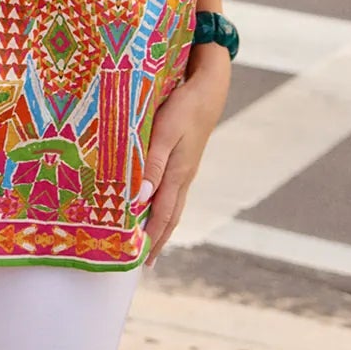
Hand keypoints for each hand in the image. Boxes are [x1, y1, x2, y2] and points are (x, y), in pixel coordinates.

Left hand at [140, 45, 231, 257]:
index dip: (151, 238)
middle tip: (146, 262)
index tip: (140, 260)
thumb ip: (152, 164)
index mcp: (178, 174)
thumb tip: (141, 198)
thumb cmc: (184, 106)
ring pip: (174, 204)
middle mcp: (184, 176)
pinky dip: (164, 206)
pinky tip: (157, 204)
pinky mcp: (186, 159)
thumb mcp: (165, 132)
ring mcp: (187, 168)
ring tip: (152, 241)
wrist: (209, 87)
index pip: (163, 215)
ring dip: (162, 225)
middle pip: (171, 216)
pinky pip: (174, 191)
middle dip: (158, 239)